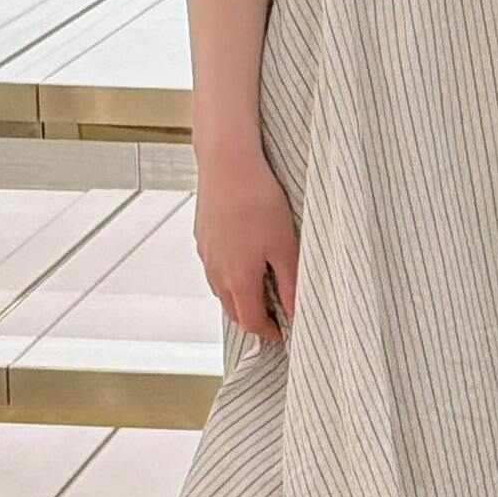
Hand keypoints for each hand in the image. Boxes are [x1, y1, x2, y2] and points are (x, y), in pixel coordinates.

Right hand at [195, 145, 298, 341]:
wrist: (227, 164)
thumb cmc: (259, 201)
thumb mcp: (285, 245)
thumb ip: (290, 284)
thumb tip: (295, 313)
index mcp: (238, 278)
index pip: (251, 320)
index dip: (268, 331)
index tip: (283, 332)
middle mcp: (216, 272)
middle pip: (233, 310)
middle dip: (253, 319)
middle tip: (274, 317)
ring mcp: (206, 255)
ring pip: (221, 290)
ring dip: (240, 298)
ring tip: (262, 290)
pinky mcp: (202, 237)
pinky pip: (214, 268)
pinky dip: (229, 277)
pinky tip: (244, 260)